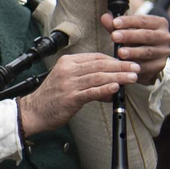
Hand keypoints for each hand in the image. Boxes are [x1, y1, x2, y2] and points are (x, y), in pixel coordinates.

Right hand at [17, 52, 140, 135]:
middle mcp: (68, 70)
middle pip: (100, 65)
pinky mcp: (71, 98)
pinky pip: (91, 92)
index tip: (127, 63)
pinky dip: (105, 89)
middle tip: (136, 67)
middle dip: (121, 66)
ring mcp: (69, 84)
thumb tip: (112, 83)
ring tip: (132, 77)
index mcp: (68, 62)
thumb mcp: (67, 80)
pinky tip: (116, 88)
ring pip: (98, 77)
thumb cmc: (52, 97)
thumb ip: (87, 79)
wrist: (33, 111)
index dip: (114, 59)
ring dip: (118, 77)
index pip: (96, 57)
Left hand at [102, 12, 169, 83]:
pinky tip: (125, 65)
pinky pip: (147, 66)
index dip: (129, 21)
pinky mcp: (160, 65)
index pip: (143, 20)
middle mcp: (165, 37)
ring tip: (119, 52)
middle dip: (129, 36)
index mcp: (159, 23)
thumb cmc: (135, 40)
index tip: (115, 23)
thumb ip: (116, 25)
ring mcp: (164, 52)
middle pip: (146, 35)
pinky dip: (135, 65)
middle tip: (114, 36)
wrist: (147, 59)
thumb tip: (104, 17)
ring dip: (133, 52)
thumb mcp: (126, 30)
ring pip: (147, 52)